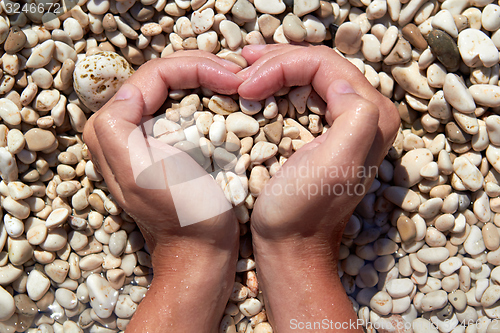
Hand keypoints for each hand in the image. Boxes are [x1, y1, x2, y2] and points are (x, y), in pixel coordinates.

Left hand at [83, 51, 242, 332]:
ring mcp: (142, 135)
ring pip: (174, 88)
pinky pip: (182, 105)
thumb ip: (118, 128)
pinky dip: (207, 96)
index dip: (196, 68)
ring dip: (206, 79)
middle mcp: (121, 127)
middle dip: (203, 69)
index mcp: (111, 128)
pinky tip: (227, 98)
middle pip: (163, 77)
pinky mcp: (162, 144)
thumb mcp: (143, 176)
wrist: (199, 251)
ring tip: (237, 82)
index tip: (233, 78)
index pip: (155, 74)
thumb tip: (131, 88)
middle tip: (239, 76)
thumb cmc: (183, 216)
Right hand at [237, 44, 399, 331]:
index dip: (280, 66)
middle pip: (318, 64)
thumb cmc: (301, 210)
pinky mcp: (328, 133)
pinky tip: (257, 87)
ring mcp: (347, 123)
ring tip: (243, 72)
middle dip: (275, 61)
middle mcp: (366, 114)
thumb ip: (355, 116)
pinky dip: (277, 85)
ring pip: (310, 75)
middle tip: (239, 68)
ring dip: (274, 68)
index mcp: (371, 115)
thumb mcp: (335, 165)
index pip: (323, 64)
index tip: (245, 86)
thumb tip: (341, 83)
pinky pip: (304, 94)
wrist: (292, 246)